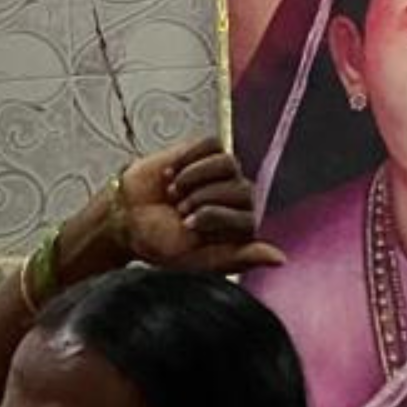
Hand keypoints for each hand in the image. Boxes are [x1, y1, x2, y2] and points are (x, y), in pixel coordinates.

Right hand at [61, 135, 280, 279]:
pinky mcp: (207, 151)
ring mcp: (225, 173)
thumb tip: (280, 259)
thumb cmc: (160, 242)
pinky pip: (210, 145)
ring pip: (228, 163)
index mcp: (240, 229)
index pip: (246, 217)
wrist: (126, 217)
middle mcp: (239, 199)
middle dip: (202, 199)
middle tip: (178, 210)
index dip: (212, 218)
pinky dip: (187, 159)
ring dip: (194, 178)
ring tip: (173, 192)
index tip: (186, 226)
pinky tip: (171, 173)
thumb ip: (238, 259)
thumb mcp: (196, 260)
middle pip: (240, 189)